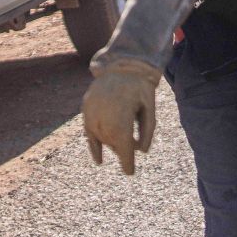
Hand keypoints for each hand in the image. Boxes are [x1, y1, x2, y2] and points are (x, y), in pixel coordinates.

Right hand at [83, 59, 161, 173]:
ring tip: (122, 137)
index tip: (129, 173)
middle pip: (113, 142)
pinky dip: (94, 145)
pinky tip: (99, 160)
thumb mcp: (150, 109)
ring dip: (111, 144)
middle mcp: (104, 117)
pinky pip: (88, 132)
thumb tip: (142, 152)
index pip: (124, 147)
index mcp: (122, 118)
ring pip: (101, 138)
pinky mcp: (86, 108)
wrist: (123, 64)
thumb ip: (147, 131)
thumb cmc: (141, 87)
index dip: (127, 162)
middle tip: (134, 145)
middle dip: (122, 148)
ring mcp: (92, 112)